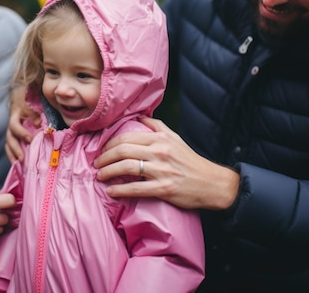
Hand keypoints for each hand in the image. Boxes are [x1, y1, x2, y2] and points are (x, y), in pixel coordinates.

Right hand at [5, 86, 39, 162]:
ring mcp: (12, 130)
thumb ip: (35, 113)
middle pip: (9, 137)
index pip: (14, 125)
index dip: (21, 133)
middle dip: (16, 148)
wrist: (23, 97)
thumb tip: (37, 124)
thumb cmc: (30, 101)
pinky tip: (17, 164)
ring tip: (18, 165)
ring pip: (8, 143)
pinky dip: (13, 155)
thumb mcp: (33, 104)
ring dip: (12, 154)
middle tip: (22, 158)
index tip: (30, 140)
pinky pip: (10, 146)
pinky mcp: (14, 136)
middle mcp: (11, 124)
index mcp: (15, 115)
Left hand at [94, 117, 239, 210]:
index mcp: (160, 138)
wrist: (212, 183)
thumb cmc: (190, 161)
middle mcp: (160, 152)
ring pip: (126, 167)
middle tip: (96, 164)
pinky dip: (120, 190)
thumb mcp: (175, 138)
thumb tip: (139, 117)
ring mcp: (162, 170)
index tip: (101, 151)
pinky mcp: (164, 188)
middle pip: (123, 150)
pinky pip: (136, 188)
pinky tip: (111, 192)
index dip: (109, 144)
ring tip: (100, 176)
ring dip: (108, 172)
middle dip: (104, 157)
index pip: (127, 137)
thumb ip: (157, 126)